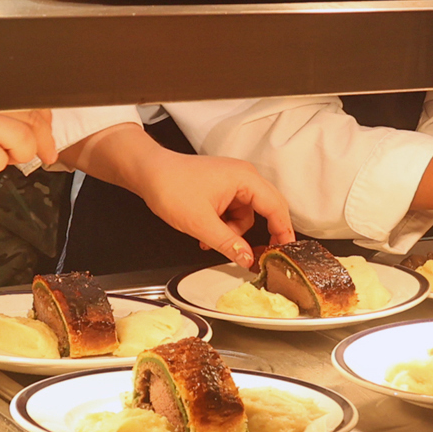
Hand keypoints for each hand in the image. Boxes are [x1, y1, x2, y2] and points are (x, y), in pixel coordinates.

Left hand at [129, 151, 294, 269]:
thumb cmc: (171, 186)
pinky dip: (223, 224)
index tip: (285, 252)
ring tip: (210, 239)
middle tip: (259, 254)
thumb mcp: (200, 223)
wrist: (147, 172)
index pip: (276, 208)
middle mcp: (244, 176)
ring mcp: (233, 181)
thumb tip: (248, 259)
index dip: (284, 231)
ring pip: (246, 214)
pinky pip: (233, 210)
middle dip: (258, 234)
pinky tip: (206, 232)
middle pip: (266, 210)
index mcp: (246, 179)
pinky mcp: (223, 187)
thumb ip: (228, 243)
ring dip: (233, 231)